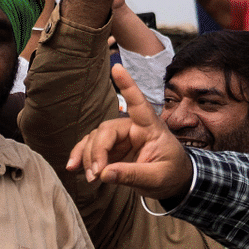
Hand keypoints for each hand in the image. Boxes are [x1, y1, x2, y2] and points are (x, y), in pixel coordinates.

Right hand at [66, 65, 192, 197]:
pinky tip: (74, 167)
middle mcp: (133, 128)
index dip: (128, 85)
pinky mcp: (112, 150)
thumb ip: (132, 175)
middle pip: (106, 130)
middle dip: (97, 151)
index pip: (138, 103)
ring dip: (87, 156)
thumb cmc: (171, 172)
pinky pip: (91, 148)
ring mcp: (121, 138)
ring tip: (90, 177)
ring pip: (95, 138)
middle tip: (96, 173)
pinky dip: (81, 157)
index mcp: (150, 128)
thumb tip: (104, 173)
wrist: (174, 180)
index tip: (117, 68)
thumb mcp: (158, 177)